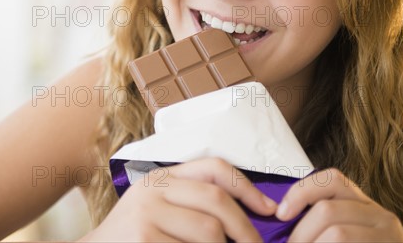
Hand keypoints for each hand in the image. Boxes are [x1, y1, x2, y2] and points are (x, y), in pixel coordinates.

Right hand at [80, 158, 277, 241]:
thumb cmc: (134, 235)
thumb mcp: (158, 207)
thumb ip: (190, 201)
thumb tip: (250, 212)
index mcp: (161, 177)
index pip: (213, 168)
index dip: (247, 187)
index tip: (268, 209)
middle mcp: (153, 190)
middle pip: (217, 201)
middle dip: (245, 228)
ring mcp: (146, 215)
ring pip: (209, 231)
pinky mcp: (143, 239)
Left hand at [276, 168, 402, 241]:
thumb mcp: (345, 229)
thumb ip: (320, 221)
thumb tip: (281, 216)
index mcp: (363, 204)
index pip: (331, 179)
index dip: (301, 192)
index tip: (281, 214)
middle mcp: (380, 216)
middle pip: (327, 210)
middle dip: (300, 233)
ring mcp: (389, 237)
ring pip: (337, 234)